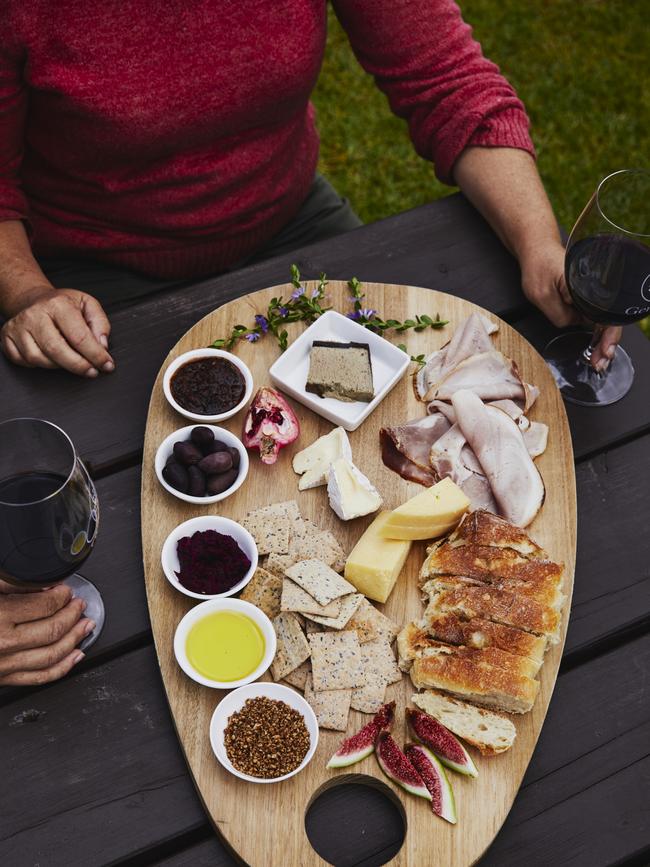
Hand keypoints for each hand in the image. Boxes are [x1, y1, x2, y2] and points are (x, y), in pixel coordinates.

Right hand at [0, 583, 92, 685]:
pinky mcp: (3, 678)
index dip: (63, 596)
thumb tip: (45, 583)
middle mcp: (3, 642)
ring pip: (51, 655)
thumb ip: (14, 583)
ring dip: (75, 640)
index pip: (45, 605)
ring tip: (85, 627)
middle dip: (73, 615)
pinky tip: (75, 656)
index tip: (67, 591)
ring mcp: (3, 664)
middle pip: (52, 630)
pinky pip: (39, 677)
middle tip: (80, 605)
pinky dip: (63, 667)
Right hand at [1, 287, 114, 376]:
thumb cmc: (63, 305)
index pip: (79, 337)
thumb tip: (102, 345)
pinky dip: (39, 365)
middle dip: (78, 366)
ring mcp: (18, 327)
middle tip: (92, 371)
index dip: (96, 355)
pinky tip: (49, 357)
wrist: (34, 299)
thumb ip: (100, 323)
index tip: (106, 365)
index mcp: (58, 304)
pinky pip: (24, 362)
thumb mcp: (88, 304)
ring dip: (59, 366)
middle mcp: (34, 315)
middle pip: (57, 350)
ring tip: (70, 360)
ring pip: (39, 359)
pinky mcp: (7, 338)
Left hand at [520, 240, 620, 370]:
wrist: (537, 251)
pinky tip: (595, 347)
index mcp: (589, 286)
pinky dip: (596, 333)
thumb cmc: (539, 267)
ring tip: (598, 360)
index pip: (606, 315)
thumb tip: (573, 325)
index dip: (607, 337)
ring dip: (602, 342)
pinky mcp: (587, 297)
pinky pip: (595, 317)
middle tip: (599, 363)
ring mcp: (592, 294)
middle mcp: (595, 289)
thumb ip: (559, 315)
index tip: (604, 352)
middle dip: (606, 345)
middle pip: (609, 321)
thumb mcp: (541, 295)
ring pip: (604, 321)